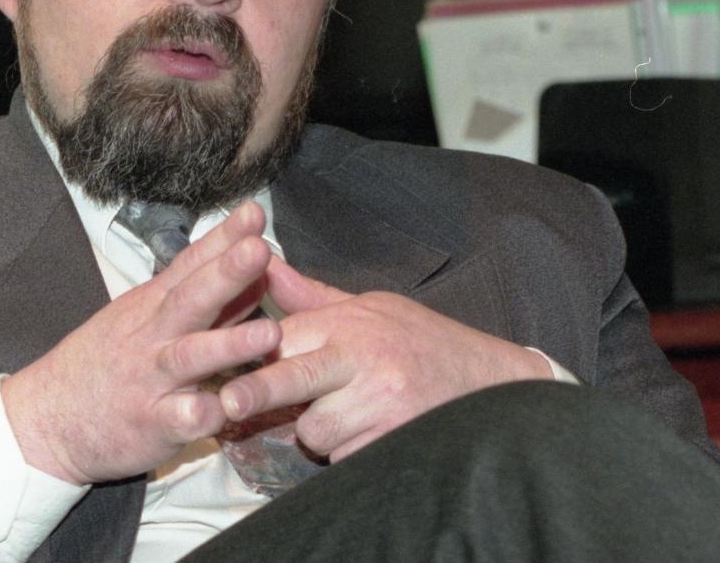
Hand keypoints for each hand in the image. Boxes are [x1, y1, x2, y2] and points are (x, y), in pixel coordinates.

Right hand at [1, 201, 281, 484]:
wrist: (49, 418)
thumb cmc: (106, 363)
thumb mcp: (142, 319)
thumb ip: (200, 299)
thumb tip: (253, 273)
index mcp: (152, 306)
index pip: (190, 264)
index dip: (222, 238)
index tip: (254, 212)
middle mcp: (152, 337)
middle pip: (190, 299)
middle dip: (226, 274)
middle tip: (259, 250)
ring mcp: (152, 381)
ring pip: (191, 357)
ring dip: (229, 344)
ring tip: (269, 333)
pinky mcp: (152, 426)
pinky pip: (182, 419)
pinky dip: (203, 414)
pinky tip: (226, 410)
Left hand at [218, 257, 552, 462]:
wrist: (492, 383)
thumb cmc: (423, 342)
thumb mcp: (371, 306)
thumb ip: (312, 297)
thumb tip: (265, 264)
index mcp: (353, 322)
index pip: (286, 337)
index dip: (260, 354)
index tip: (240, 363)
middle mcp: (364, 359)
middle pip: (293, 377)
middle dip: (256, 391)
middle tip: (227, 402)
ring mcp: (380, 402)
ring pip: (315, 428)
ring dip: (319, 430)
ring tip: (348, 412)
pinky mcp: (392, 439)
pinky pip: (344, 455)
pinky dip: (348, 450)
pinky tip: (371, 431)